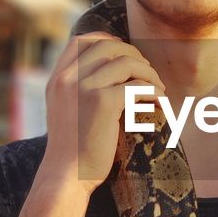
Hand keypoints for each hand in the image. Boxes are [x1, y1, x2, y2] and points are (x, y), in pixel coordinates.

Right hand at [41, 31, 165, 194]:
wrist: (67, 176)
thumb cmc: (72, 149)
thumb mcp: (65, 110)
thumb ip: (77, 88)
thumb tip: (110, 70)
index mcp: (58, 78)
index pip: (82, 40)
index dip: (108, 42)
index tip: (126, 55)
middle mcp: (67, 78)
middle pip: (108, 46)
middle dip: (135, 57)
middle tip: (149, 76)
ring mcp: (83, 87)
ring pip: (126, 62)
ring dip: (148, 74)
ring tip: (158, 90)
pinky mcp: (102, 102)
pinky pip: (137, 86)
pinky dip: (154, 93)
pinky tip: (160, 104)